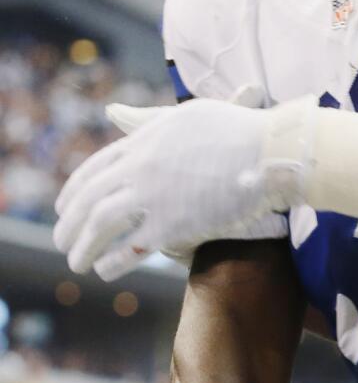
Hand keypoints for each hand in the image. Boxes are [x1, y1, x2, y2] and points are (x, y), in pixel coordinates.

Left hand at [53, 95, 314, 279]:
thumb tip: (113, 112)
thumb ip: (147, 119)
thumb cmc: (239, 131)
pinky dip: (113, 262)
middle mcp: (140, 167)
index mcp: (143, 141)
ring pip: (100, 225)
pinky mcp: (173, 224)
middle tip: (61, 241)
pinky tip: (104, 271)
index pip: (94, 168)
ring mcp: (154, 196)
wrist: (272, 152)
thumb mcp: (187, 116)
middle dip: (69, 223)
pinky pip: (131, 248)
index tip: (63, 207)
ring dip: (82, 246)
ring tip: (75, 262)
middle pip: (89, 198)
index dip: (74, 190)